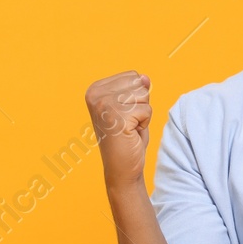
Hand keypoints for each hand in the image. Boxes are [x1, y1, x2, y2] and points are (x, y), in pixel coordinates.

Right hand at [86, 71, 152, 189]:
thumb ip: (136, 88)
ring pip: (144, 95)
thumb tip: (145, 78)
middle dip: (140, 103)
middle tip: (128, 122)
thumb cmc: (127, 137)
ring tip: (129, 127)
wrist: (121, 167)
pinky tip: (131, 133)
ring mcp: (104, 105)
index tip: (124, 113)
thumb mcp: (132, 106)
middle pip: (138, 83)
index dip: (136, 96)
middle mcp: (95, 94)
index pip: (132, 76)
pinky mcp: (117, 117)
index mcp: (95, 88)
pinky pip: (147, 110)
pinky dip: (145, 123)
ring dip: (143, 113)